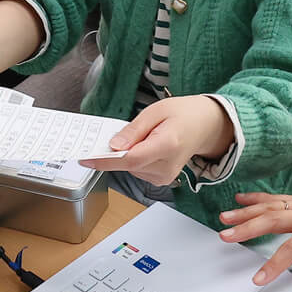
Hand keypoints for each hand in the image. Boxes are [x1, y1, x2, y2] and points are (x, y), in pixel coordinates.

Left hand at [81, 95, 231, 184]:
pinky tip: (147, 146)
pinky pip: (137, 170)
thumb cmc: (184, 114)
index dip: (105, 160)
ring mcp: (165, 176)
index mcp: (167, 145)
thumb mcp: (156, 111)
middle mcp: (167, 166)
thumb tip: (113, 146)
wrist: (206, 126)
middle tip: (125, 133)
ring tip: (146, 136)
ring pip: (131, 168)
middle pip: (128, 164)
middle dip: (117, 151)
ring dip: (128, 154)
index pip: (130, 159)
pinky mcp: (162, 180)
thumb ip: (133, 130)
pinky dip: (135, 159)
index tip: (85, 158)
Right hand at [219, 175, 291, 285]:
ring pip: (270, 207)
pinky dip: (256, 198)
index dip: (275, 263)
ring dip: (246, 212)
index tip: (259, 277)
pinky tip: (241, 199)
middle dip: (247, 228)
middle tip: (226, 236)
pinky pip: (275, 198)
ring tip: (224, 217)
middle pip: (273, 220)